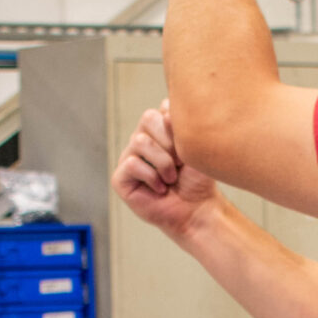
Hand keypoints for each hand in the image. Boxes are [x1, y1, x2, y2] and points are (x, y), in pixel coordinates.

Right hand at [112, 101, 220, 241]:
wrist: (196, 209)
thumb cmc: (197, 180)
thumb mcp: (195, 147)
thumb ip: (181, 126)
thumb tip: (165, 115)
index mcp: (159, 129)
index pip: (161, 108)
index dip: (177, 125)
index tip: (188, 146)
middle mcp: (142, 139)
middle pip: (148, 118)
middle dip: (170, 142)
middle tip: (180, 163)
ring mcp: (129, 157)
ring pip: (140, 141)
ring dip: (163, 162)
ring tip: (171, 177)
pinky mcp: (120, 178)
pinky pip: (132, 164)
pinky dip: (152, 177)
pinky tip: (160, 189)